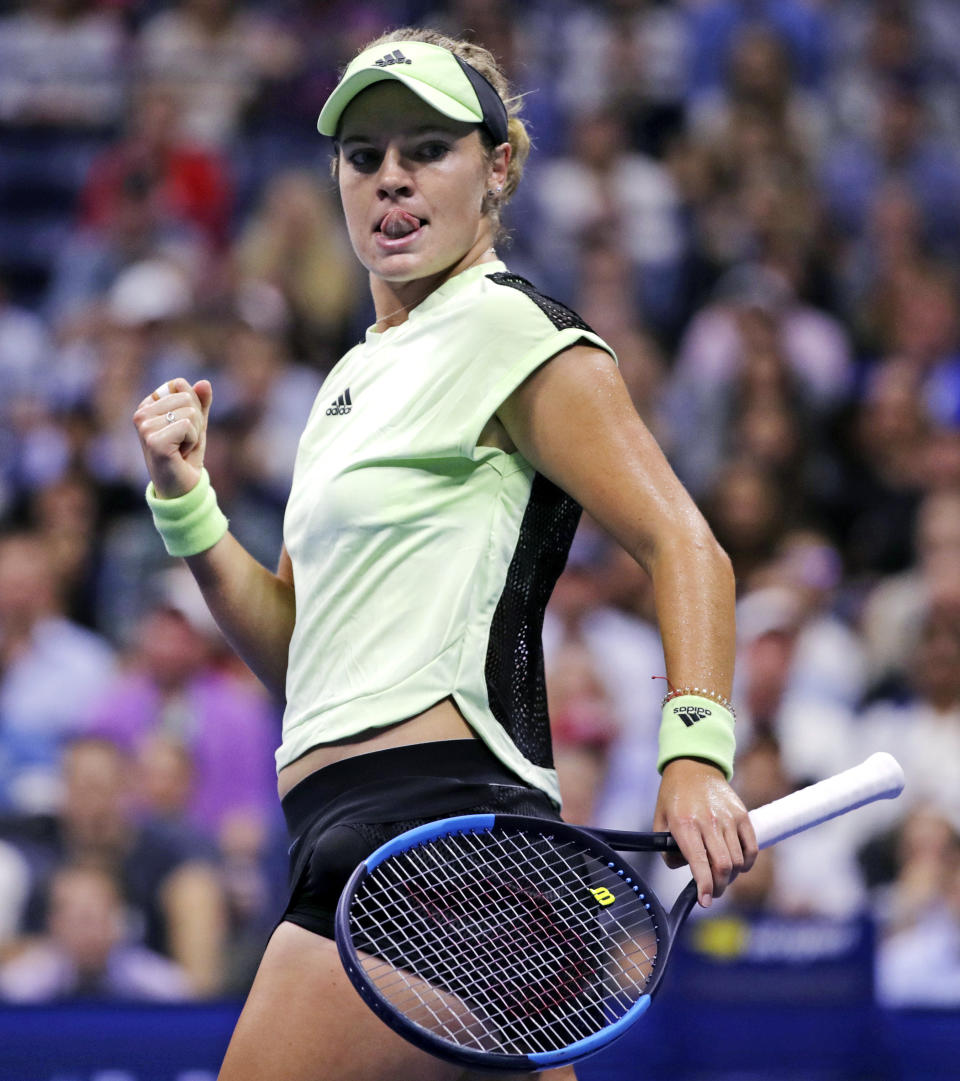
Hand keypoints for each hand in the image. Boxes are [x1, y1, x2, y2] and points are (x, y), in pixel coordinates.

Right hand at [133, 378, 212, 497]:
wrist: (182, 488)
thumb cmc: (186, 455)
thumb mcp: (196, 424)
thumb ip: (200, 403)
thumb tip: (204, 383)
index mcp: (147, 405)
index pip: (179, 385)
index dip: (193, 408)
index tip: (183, 430)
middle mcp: (141, 414)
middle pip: (186, 396)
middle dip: (196, 421)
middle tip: (184, 441)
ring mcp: (144, 427)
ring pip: (190, 411)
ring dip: (194, 433)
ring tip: (181, 448)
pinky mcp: (153, 440)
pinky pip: (189, 425)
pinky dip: (192, 441)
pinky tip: (180, 454)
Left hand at [654, 758, 757, 907]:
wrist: (693, 767)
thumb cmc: (674, 797)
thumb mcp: (660, 821)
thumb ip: (667, 849)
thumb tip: (684, 870)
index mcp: (684, 825)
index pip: (699, 864)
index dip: (704, 888)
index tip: (705, 901)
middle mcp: (708, 822)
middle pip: (723, 867)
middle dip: (719, 887)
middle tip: (713, 891)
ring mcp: (728, 818)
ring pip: (738, 861)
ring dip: (732, 877)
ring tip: (722, 876)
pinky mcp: (742, 815)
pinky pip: (751, 848)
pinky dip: (747, 863)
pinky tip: (738, 865)